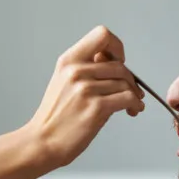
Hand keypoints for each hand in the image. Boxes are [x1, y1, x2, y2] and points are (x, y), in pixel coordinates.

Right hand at [27, 25, 144, 166]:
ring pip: (125, 83)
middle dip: (130, 80)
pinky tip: (133, 109)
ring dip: (134, 95)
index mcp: (68, 61)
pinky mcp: (96, 108)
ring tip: (131, 105)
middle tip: (131, 91)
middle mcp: (76, 71)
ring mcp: (85, 89)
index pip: (102, 35)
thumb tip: (115, 62)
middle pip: (119, 65)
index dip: (116, 47)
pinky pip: (128, 98)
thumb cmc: (55, 117)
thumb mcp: (63, 82)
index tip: (118, 61)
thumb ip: (86, 68)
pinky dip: (135, 104)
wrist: (42, 142)